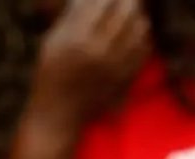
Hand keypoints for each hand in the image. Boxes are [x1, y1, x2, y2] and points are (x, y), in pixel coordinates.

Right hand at [29, 0, 151, 128]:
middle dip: (129, 0)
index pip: (101, 3)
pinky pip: (143, 50)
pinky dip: (143, 36)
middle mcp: (98, 52)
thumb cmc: (51, 73)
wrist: (60, 113)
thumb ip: (72, 17)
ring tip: (135, 11)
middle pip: (125, 13)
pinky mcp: (125, 78)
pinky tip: (138, 30)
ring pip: (138, 30)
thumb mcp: (53, 41)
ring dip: (138, 16)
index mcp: (76, 39)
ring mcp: (115, 66)